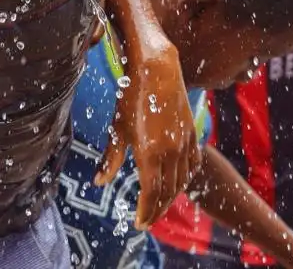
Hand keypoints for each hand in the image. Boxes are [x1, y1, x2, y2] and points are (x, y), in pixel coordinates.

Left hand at [95, 36, 199, 228]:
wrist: (158, 68)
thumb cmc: (132, 96)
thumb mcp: (117, 128)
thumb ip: (110, 158)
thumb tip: (99, 181)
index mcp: (150, 153)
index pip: (150, 193)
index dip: (145, 211)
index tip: (139, 224)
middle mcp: (171, 152)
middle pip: (167, 191)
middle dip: (157, 209)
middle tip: (147, 221)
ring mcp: (184, 143)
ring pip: (181, 180)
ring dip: (171, 197)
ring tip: (160, 206)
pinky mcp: (191, 133)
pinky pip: (193, 163)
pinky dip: (186, 177)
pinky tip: (179, 182)